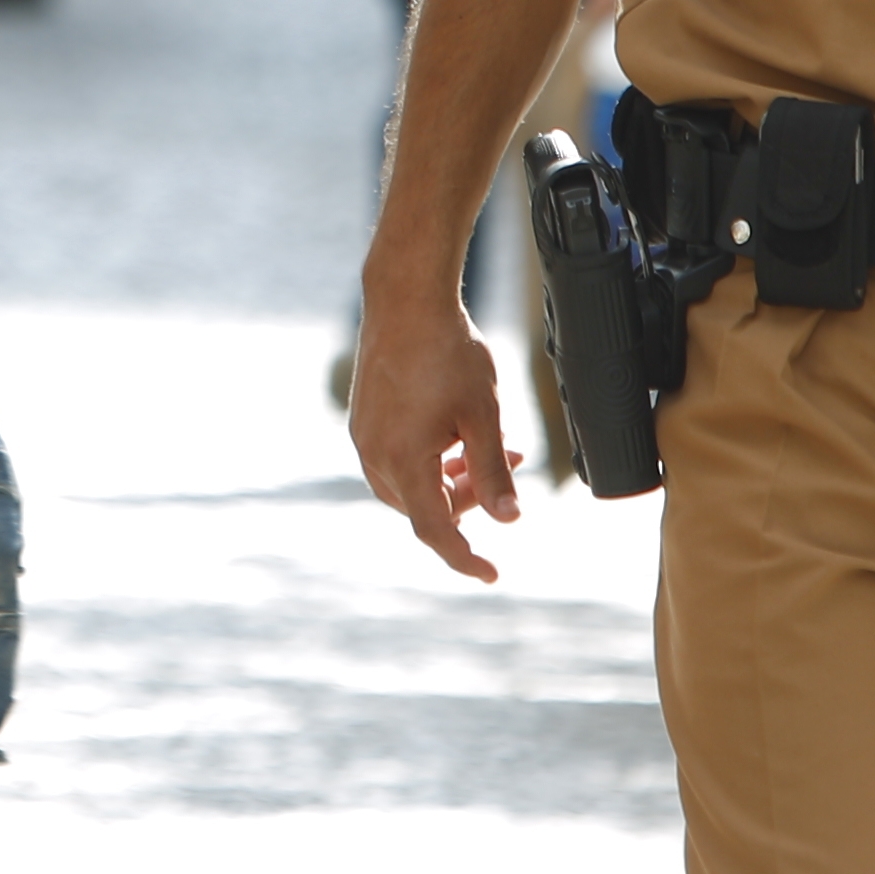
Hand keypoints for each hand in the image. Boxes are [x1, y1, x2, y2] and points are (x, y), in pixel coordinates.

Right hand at [348, 288, 521, 582]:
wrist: (405, 299)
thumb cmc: (448, 353)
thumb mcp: (484, 416)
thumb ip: (494, 473)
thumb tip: (510, 520)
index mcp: (403, 461)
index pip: (435, 531)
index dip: (464, 558)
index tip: (492, 574)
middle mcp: (375, 455)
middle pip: (425, 506)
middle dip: (468, 499)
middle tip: (508, 464)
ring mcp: (365, 436)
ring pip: (411, 483)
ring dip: (451, 478)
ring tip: (489, 446)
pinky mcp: (364, 418)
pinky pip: (397, 458)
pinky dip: (431, 459)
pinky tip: (455, 431)